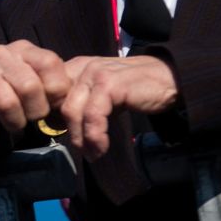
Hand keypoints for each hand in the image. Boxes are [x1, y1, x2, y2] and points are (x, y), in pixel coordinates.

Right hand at [0, 41, 71, 139]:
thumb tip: (68, 113)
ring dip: (13, 124)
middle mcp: (2, 53)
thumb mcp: (29, 80)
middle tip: (29, 120)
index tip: (52, 106)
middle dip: (34, 113)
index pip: (50, 64)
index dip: (56, 91)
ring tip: (12, 125)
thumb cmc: (6, 89)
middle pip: (30, 88)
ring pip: (8, 105)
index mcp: (24, 49)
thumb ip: (50, 89)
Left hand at [58, 54, 179, 159]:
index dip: (51, 116)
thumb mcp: (104, 93)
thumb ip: (83, 103)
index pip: (50, 92)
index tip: (61, 135)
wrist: (169, 77)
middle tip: (81, 150)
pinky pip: (93, 115)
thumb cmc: (136, 88)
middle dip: (67, 132)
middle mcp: (82, 68)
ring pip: (73, 112)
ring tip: (92, 154)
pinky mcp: (110, 85)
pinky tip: (101, 147)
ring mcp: (95, 74)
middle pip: (59, 104)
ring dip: (80, 139)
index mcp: (76, 67)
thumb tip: (59, 127)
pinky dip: (94, 136)